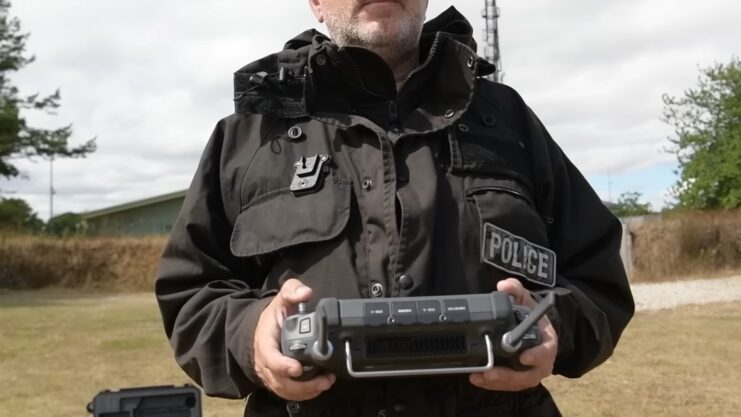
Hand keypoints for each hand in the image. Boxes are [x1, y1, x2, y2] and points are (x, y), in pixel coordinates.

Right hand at [253, 278, 335, 400]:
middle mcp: (266, 362)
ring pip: (286, 390)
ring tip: (326, 383)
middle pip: (280, 381)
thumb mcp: (281, 299)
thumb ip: (292, 291)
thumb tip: (305, 292)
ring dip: (306, 391)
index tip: (298, 368)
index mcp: (265, 342)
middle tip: (324, 380)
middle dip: (302, 385)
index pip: (270, 358)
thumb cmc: (274, 317)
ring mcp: (272, 374)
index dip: (283, 366)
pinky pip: (289, 393)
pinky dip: (304, 394)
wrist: (265, 329)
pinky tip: (320, 386)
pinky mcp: (279, 381)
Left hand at [469, 278, 557, 390]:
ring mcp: (530, 372)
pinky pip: (507, 385)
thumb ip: (516, 290)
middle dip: (509, 376)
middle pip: (529, 375)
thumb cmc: (530, 315)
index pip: (546, 352)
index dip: (536, 356)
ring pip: (517, 383)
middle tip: (490, 372)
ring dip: (498, 382)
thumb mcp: (525, 299)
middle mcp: (541, 362)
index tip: (523, 357)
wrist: (532, 328)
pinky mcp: (518, 379)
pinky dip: (493, 384)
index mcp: (547, 342)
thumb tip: (504, 286)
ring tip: (479, 377)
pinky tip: (478, 378)